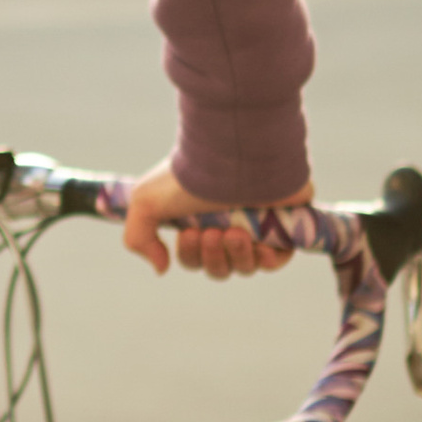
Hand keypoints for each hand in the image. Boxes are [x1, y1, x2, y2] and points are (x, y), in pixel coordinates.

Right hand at [121, 164, 312, 279]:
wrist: (233, 153)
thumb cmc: (188, 177)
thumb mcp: (145, 203)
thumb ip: (138, 239)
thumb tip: (162, 268)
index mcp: (198, 219)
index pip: (195, 258)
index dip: (191, 255)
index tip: (191, 233)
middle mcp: (227, 223)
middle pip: (220, 267)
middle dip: (213, 257)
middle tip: (212, 232)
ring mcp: (256, 225)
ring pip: (246, 265)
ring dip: (237, 256)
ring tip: (235, 233)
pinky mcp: (283, 224)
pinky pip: (277, 258)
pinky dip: (267, 260)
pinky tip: (260, 247)